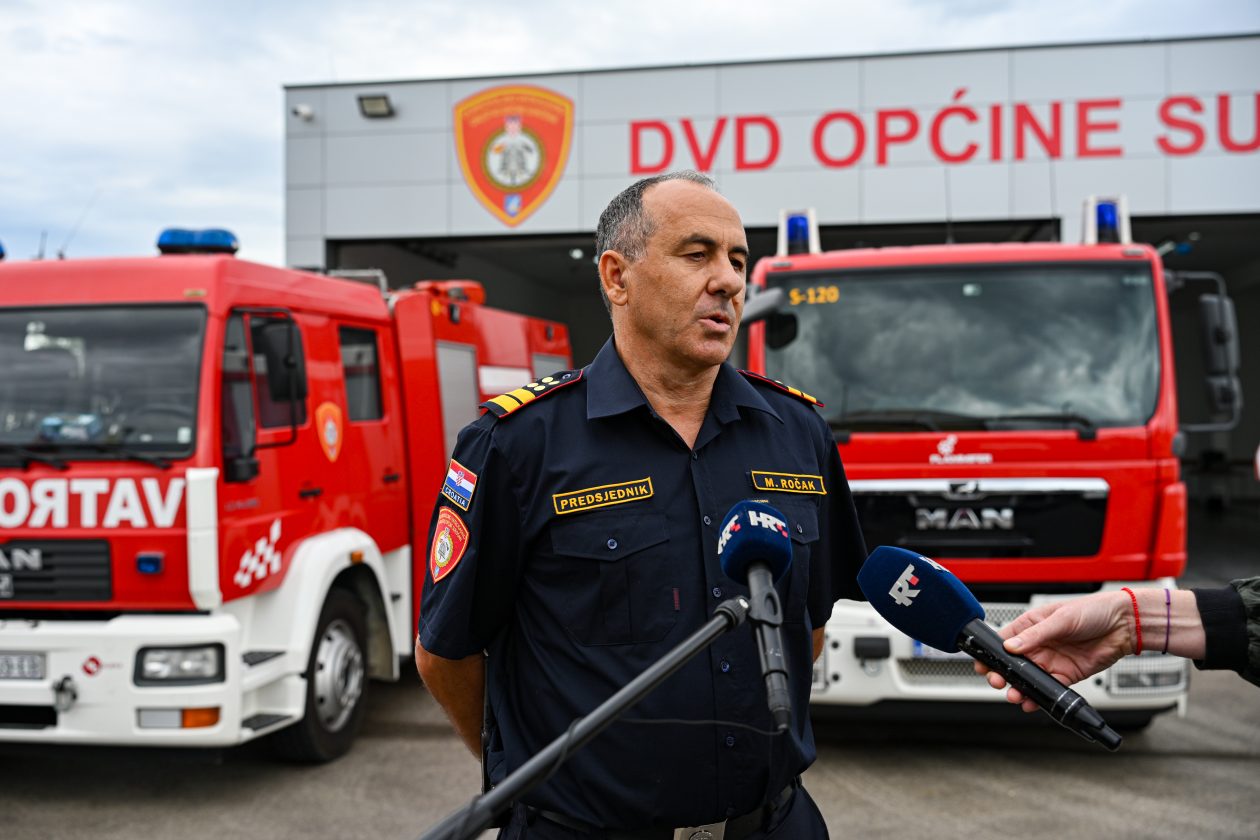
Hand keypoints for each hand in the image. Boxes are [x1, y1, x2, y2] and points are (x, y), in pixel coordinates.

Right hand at [975, 591, 1132, 712]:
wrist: (1123, 625)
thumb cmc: (1093, 611)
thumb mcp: (1060, 619)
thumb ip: (1035, 635)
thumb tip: (1011, 646)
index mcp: (1032, 626)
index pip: (1004, 640)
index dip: (992, 653)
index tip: (984, 664)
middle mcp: (1039, 644)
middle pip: (1013, 663)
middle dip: (1002, 674)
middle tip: (997, 682)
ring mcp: (1051, 660)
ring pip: (1028, 679)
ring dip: (1019, 688)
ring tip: (1015, 695)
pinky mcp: (1066, 675)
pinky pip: (1049, 688)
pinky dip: (1039, 697)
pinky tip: (1033, 701)